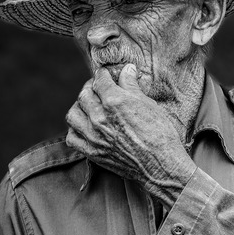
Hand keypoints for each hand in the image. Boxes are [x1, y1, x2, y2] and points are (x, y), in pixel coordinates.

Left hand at [65, 64, 195, 208]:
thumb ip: (132, 86)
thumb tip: (127, 69)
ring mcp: (93, 136)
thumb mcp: (148, 104)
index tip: (106, 75)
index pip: (100, 80)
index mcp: (115, 101)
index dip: (103, 74)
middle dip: (91, 88)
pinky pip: (72, 138)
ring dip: (79, 107)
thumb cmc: (160, 133)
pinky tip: (84, 127)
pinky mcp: (92, 152)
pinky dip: (75, 130)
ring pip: (73, 114)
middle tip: (98, 88)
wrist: (161, 165)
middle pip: (84, 95)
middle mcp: (100, 117)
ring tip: (88, 107)